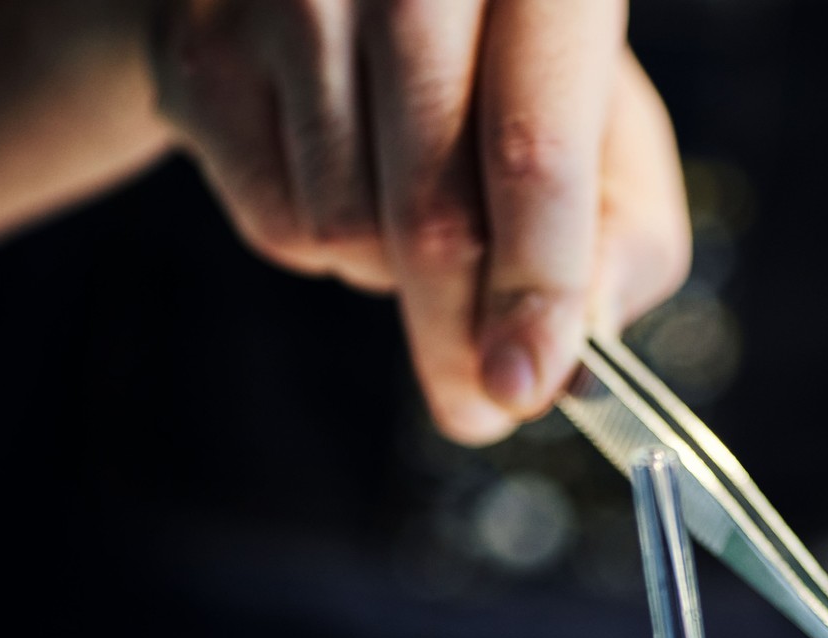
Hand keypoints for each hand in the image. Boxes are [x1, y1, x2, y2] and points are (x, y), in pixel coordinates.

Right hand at [151, 0, 690, 442]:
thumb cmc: (496, 65)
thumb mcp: (600, 121)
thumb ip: (624, 230)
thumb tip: (587, 338)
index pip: (535, 152)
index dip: (537, 287)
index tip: (526, 385)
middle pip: (436, 216)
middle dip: (460, 338)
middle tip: (480, 403)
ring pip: (350, 231)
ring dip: (391, 274)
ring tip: (408, 203)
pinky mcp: (203, 44)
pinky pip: (278, 223)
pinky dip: (324, 246)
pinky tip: (343, 174)